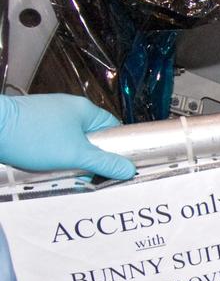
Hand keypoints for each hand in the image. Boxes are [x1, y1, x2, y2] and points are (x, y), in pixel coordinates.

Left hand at [0, 94, 135, 179]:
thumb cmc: (31, 136)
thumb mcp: (75, 155)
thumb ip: (105, 163)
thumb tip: (129, 169)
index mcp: (85, 109)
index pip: (113, 129)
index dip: (116, 148)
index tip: (114, 165)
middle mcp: (68, 108)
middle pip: (91, 137)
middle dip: (89, 157)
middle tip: (85, 172)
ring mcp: (49, 114)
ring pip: (70, 141)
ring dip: (69, 157)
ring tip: (62, 169)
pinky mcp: (33, 122)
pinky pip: (52, 141)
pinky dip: (51, 153)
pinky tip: (45, 163)